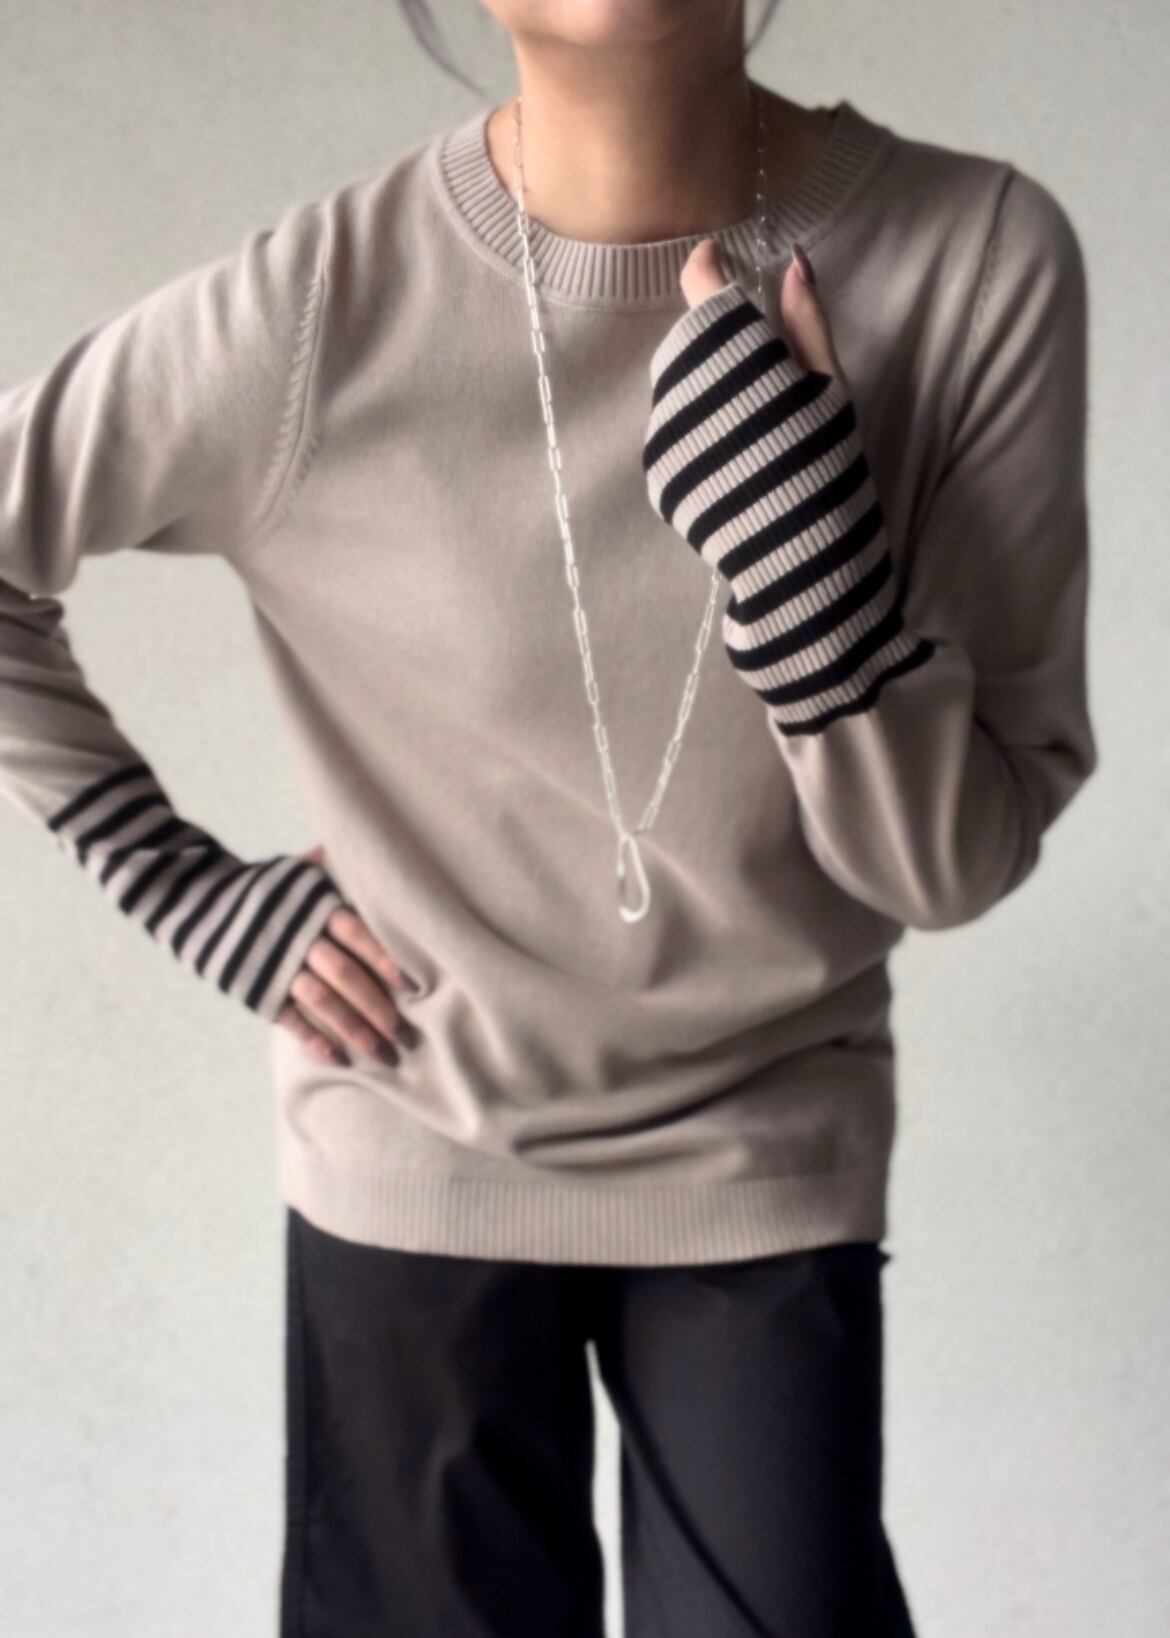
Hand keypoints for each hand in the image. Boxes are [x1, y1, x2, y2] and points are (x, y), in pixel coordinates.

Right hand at [275, 844, 422, 1068]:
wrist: (201, 902)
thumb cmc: (268, 889)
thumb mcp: (300, 872)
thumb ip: (336, 867)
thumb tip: (374, 847)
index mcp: (315, 907)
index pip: (358, 933)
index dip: (386, 958)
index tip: (416, 985)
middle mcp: (300, 937)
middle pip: (345, 974)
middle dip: (379, 1007)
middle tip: (408, 1036)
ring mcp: (278, 966)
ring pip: (322, 1001)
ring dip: (355, 1031)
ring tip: (383, 1055)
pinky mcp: (259, 989)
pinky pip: (289, 1018)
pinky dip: (314, 1039)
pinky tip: (339, 1059)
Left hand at [643, 237, 924, 735]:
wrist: (799, 571)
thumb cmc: (832, 477)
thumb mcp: (834, 396)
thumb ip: (807, 326)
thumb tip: (793, 262)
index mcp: (741, 367)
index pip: (706, 294)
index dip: (707, 271)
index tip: (714, 259)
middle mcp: (692, 397)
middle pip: (689, 344)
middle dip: (716, 346)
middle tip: (759, 379)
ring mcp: (667, 439)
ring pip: (676, 388)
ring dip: (705, 392)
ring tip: (753, 433)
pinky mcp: (657, 476)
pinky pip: (670, 434)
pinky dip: (696, 435)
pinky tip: (734, 464)